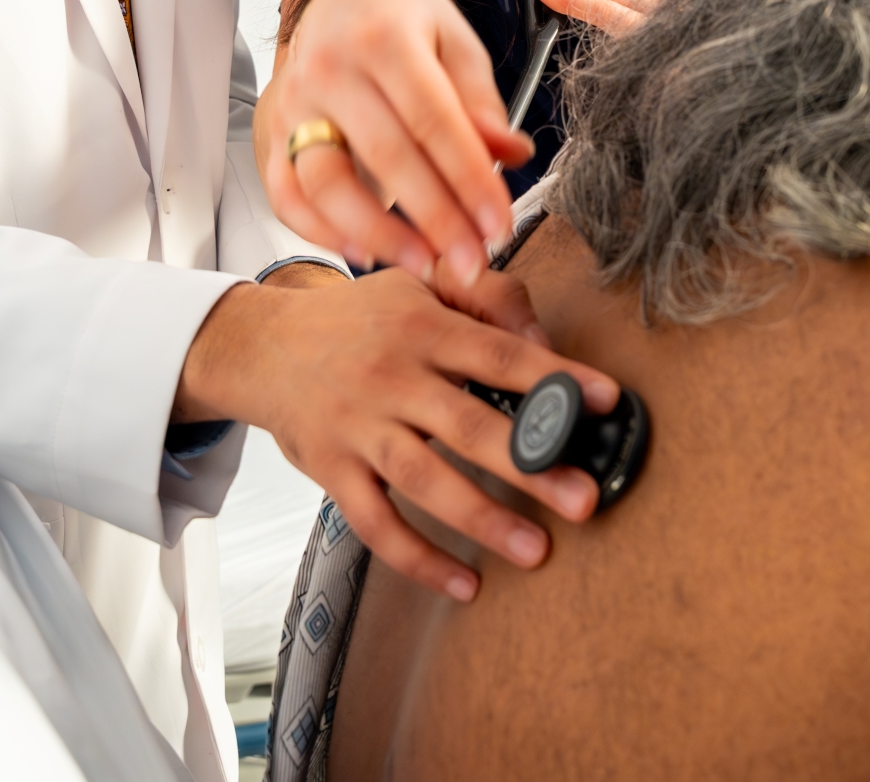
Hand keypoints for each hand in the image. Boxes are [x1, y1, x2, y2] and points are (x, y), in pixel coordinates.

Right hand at [177, 263, 616, 600]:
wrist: (263, 346)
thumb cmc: (360, 319)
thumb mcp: (419, 285)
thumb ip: (488, 299)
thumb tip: (544, 341)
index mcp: (422, 326)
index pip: (498, 353)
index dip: (554, 376)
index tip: (606, 400)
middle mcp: (391, 377)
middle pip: (467, 425)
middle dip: (530, 464)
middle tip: (584, 498)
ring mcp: (359, 428)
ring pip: (425, 480)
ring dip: (483, 520)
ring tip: (537, 549)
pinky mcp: (332, 471)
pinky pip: (376, 524)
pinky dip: (418, 558)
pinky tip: (464, 584)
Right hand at [259, 0, 533, 280]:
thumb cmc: (400, 20)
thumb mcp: (454, 41)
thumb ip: (479, 101)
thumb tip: (509, 154)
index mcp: (383, 37)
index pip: (433, 119)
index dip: (469, 178)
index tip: (498, 222)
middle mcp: (330, 68)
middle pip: (385, 155)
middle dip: (435, 218)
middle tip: (471, 259)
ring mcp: (295, 104)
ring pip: (326, 182)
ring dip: (377, 233)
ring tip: (423, 263)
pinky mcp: (274, 135)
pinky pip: (287, 195)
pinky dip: (319, 232)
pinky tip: (364, 252)